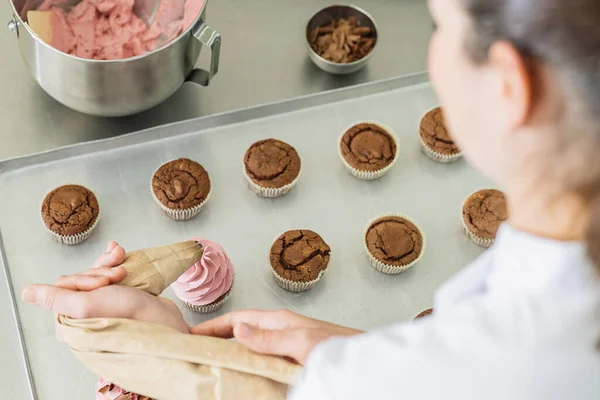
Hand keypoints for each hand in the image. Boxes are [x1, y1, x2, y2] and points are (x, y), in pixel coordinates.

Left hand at [22, 241, 189, 337]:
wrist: (163, 320)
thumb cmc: (127, 315)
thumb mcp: (86, 305)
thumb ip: (56, 297)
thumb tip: (27, 292)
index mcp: (70, 321)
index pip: (65, 286)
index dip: (85, 279)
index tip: (104, 283)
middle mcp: (83, 314)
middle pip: (82, 278)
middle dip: (101, 271)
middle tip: (119, 276)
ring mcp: (101, 306)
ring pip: (96, 273)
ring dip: (110, 265)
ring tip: (124, 266)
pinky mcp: (117, 298)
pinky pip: (109, 273)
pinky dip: (115, 262)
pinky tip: (121, 253)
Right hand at [191, 309, 362, 364]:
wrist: (360, 357)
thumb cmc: (335, 344)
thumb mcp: (299, 340)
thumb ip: (270, 337)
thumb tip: (238, 329)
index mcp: (278, 320)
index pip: (238, 319)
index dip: (214, 325)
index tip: (193, 334)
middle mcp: (279, 330)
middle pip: (241, 332)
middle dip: (219, 338)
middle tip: (197, 349)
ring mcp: (285, 345)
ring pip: (251, 347)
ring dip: (232, 352)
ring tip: (214, 362)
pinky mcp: (291, 360)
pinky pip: (262, 361)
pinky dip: (248, 364)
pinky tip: (242, 374)